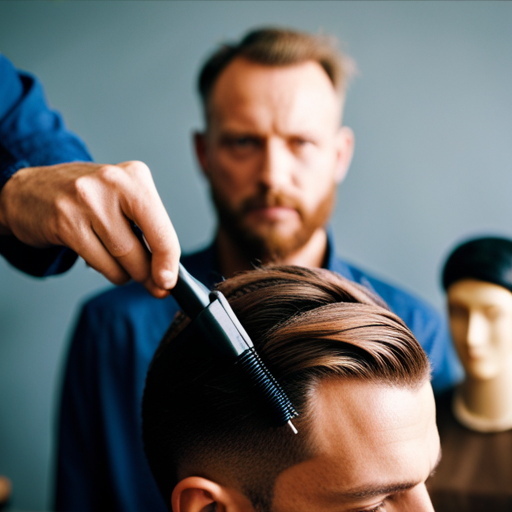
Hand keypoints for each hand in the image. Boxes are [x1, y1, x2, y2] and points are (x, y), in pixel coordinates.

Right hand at [0, 161, 179, 297]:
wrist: (30, 191)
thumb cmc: (86, 199)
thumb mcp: (124, 202)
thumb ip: (149, 231)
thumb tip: (167, 274)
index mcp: (135, 177)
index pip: (161, 227)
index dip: (168, 260)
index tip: (169, 281)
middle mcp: (112, 184)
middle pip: (141, 248)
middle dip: (148, 272)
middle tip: (150, 280)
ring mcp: (85, 202)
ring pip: (121, 258)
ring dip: (127, 273)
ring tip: (123, 266)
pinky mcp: (65, 222)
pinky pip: (99, 263)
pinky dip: (109, 271)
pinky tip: (105, 263)